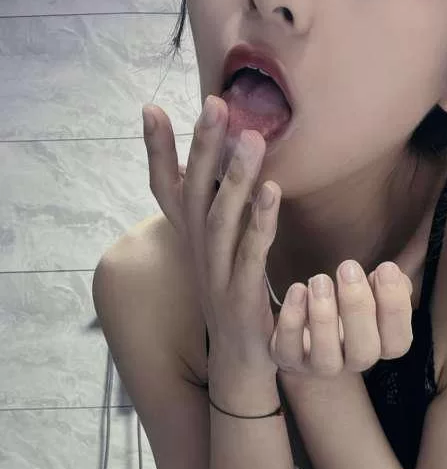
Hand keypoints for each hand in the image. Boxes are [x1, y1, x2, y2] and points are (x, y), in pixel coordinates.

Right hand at [142, 97, 281, 376]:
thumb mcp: (221, 254)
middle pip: (193, 194)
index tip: (150, 108)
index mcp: (191, 240)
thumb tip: (223, 172)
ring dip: (236, 177)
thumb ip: (220, 215)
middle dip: (202, 148)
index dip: (156, 152)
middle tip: (214, 104)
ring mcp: (216, 276)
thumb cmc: (235, 300)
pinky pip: (250, 253)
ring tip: (252, 137)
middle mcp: (197, 254)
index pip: (165, 189)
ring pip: (221, 219)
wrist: (242, 364)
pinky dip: (261, 221)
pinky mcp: (241, 297)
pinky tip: (274, 190)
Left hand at [269, 264, 413, 378]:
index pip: (398, 343)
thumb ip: (389, 283)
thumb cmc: (345, 305)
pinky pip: (289, 349)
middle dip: (358, 308)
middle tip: (348, 268)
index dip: (395, 308)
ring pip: (326, 359)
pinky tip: (298, 290)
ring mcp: (319, 366)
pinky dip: (292, 320)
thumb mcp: (371, 292)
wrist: (305, 328)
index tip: (385, 268)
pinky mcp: (289, 359)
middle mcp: (352, 361)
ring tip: (320, 279)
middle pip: (364, 353)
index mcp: (379, 346)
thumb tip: (392, 274)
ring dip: (324, 318)